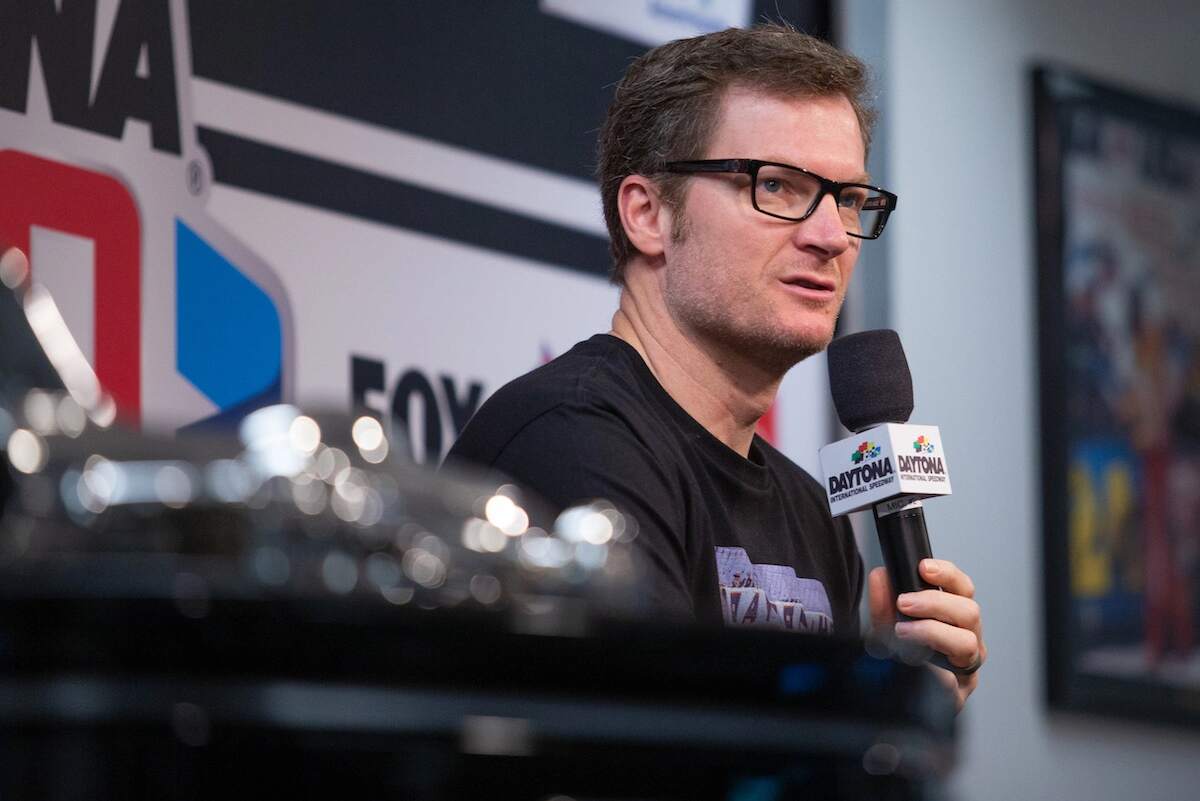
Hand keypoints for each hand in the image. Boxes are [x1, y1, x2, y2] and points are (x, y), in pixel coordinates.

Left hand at [868, 559, 984, 711]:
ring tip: (903, 631)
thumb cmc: (897, 659)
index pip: (963, 588)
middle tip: (904, 602)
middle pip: (970, 611)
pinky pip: (957, 675)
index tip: (924, 568)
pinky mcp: (961, 691)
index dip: (948, 574)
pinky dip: (934, 663)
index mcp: (953, 617)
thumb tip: (881, 575)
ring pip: (968, 642)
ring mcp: (967, 666)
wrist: (890, 698)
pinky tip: (916, 659)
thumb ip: (882, 603)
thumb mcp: (883, 626)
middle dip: (935, 601)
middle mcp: (967, 638)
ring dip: (933, 630)